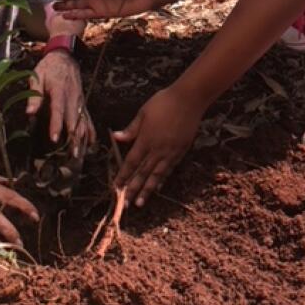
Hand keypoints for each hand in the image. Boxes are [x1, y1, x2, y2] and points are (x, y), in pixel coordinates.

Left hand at [26, 51, 94, 153]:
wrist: (64, 57)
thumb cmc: (48, 68)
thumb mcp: (37, 76)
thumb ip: (34, 95)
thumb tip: (29, 113)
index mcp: (59, 90)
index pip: (58, 110)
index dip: (56, 125)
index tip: (55, 139)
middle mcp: (72, 97)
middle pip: (74, 120)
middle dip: (73, 138)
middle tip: (72, 155)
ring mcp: (79, 101)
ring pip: (83, 122)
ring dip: (82, 139)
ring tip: (80, 154)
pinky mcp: (82, 103)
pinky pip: (88, 118)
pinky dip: (90, 131)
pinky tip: (91, 144)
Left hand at [113, 87, 203, 205]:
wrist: (189, 100)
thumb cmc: (163, 102)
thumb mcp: (143, 113)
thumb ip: (131, 129)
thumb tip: (115, 137)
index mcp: (145, 139)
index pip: (131, 162)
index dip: (123, 175)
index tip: (115, 187)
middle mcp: (157, 149)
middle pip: (142, 172)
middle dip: (133, 189)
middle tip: (126, 204)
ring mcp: (170, 152)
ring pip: (156, 175)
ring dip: (147, 190)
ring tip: (140, 203)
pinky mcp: (181, 151)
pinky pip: (169, 169)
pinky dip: (162, 180)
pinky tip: (158, 187)